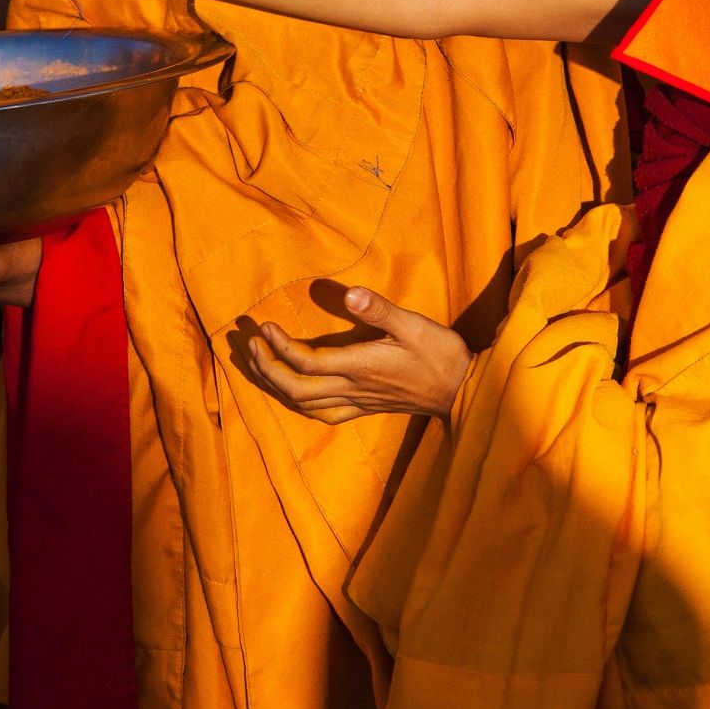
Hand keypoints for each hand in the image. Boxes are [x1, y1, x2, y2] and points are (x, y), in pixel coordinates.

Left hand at [248, 287, 471, 423]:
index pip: (306, 362)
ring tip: (257, 364)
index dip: (279, 347)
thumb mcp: (413, 324)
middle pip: (295, 388)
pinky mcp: (364, 408)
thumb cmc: (440, 354)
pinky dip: (298, 403)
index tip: (264, 325)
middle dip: (265, 368)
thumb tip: (349, 294)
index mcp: (359, 367)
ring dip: (275, 385)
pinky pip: (322, 413)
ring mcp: (357, 402)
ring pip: (304, 403)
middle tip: (248, 345)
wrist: (461, 391)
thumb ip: (379, 310)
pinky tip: (291, 393)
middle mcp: (352, 388)